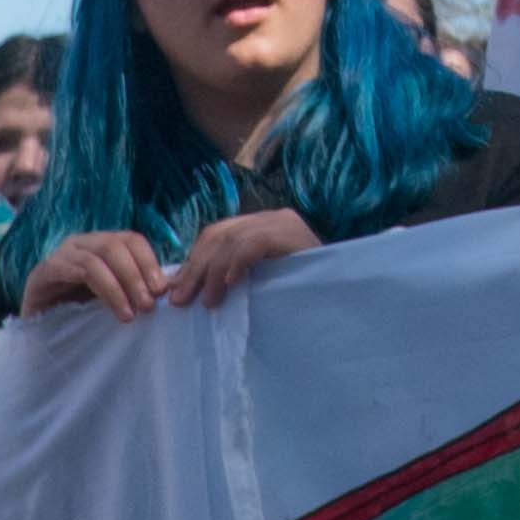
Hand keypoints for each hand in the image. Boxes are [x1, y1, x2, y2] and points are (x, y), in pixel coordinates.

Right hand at [23, 228, 169, 319]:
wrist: (40, 336)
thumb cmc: (82, 317)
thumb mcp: (114, 298)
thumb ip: (136, 289)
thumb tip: (171, 287)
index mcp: (100, 245)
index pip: (131, 239)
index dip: (149, 261)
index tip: (162, 290)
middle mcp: (81, 244)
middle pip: (116, 245)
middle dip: (137, 275)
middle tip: (148, 305)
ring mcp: (61, 255)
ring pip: (98, 258)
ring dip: (120, 287)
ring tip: (131, 314)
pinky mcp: (43, 272)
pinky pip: (77, 270)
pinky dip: (102, 289)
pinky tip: (113, 309)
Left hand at [164, 209, 320, 305]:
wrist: (344, 292)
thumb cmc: (302, 293)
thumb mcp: (262, 281)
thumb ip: (234, 276)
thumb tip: (187, 289)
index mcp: (262, 225)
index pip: (218, 234)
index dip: (194, 261)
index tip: (176, 290)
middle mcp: (272, 217)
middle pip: (220, 234)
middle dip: (196, 268)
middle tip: (180, 300)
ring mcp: (284, 222)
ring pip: (233, 239)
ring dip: (213, 273)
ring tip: (207, 302)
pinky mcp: (293, 233)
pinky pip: (256, 243)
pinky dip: (238, 262)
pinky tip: (230, 283)